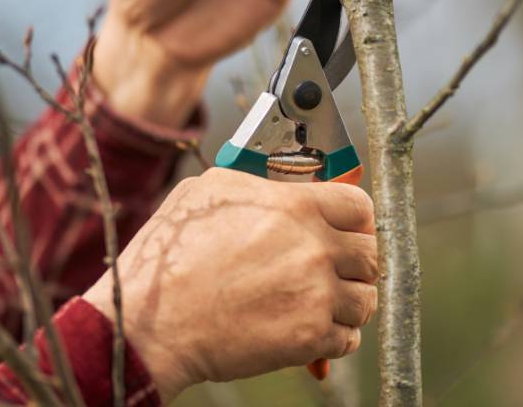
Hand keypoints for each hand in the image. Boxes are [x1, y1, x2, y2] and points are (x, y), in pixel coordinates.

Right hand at [82, 168, 377, 401]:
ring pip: (365, 298)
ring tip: (322, 300)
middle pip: (371, 253)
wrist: (151, 323)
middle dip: (356, 260)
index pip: (359, 205)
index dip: (356, 218)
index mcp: (295, 207)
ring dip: (348, 300)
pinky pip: (348, 337)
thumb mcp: (207, 192)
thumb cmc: (169, 258)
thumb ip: (256, 184)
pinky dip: (336, 335)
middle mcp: (314, 248)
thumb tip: (279, 187)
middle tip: (337, 267)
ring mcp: (316, 294)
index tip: (350, 228)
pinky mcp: (309, 337)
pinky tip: (312, 328)